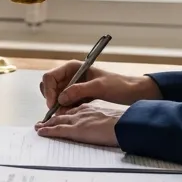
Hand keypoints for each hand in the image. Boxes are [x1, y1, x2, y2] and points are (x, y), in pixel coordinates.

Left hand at [34, 100, 124, 146]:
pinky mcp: (76, 130)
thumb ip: (104, 120)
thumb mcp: (111, 118)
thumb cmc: (124, 123)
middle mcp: (82, 112)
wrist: (126, 125)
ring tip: (38, 127)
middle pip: (63, 115)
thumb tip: (107, 127)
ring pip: (58, 121)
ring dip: (47, 124)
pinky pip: (58, 130)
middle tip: (43, 122)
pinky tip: (41, 132)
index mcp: (91, 109)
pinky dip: (48, 131)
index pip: (74, 111)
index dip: (66, 114)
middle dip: (52, 119)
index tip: (60, 118)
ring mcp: (78, 120)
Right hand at [39, 61, 160, 109]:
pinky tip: (71, 114)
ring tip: (66, 114)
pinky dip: (65, 109)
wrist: (132, 92)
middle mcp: (70, 76)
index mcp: (73, 67)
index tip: (54, 104)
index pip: (50, 77)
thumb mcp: (99, 87)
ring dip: (58, 106)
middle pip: (50, 87)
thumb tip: (61, 98)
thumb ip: (79, 90)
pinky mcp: (78, 96)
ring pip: (56, 96)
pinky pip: (65, 103)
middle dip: (51, 99)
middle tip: (58, 111)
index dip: (49, 90)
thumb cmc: (119, 85)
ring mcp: (73, 86)